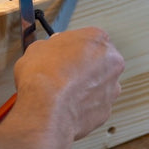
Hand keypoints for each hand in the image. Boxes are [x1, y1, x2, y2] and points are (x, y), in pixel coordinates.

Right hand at [13, 27, 123, 148]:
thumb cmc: (44, 77)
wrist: (46, 110)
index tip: (61, 52)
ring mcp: (111, 87)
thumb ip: (50, 46)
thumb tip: (47, 51)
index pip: (87, 38)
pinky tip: (65, 104)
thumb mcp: (37, 47)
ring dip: (84, 86)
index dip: (71, 46)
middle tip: (61, 71)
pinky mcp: (106, 110)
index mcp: (97, 39)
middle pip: (97, 60)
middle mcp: (111, 61)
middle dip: (81, 66)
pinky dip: (82, 105)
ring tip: (61, 91)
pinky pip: (94, 104)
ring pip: (98, 83)